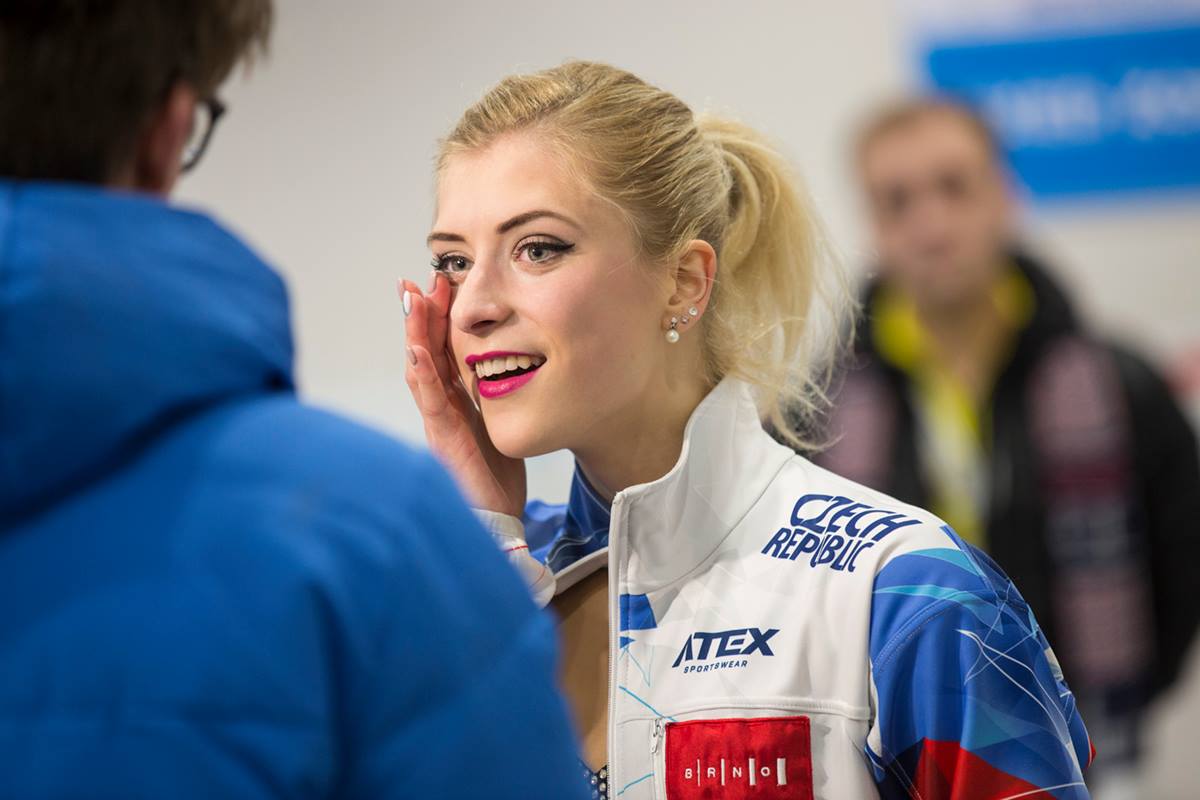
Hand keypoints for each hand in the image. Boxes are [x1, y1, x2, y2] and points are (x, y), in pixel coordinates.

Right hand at [401, 273, 526, 517]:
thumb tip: (512, 360)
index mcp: (457, 397)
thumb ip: (498, 393)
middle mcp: (442, 404)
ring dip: (414, 334)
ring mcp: (438, 420)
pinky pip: (430, 402)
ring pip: (421, 368)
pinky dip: (421, 375)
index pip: (444, 348)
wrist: (498, 516)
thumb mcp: (502, 420)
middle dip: (421, 314)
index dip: (439, 316)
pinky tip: (416, 352)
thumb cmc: (497, 473)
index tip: (441, 281)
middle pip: (426, 350)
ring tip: (411, 300)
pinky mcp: (442, 439)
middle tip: (418, 278)